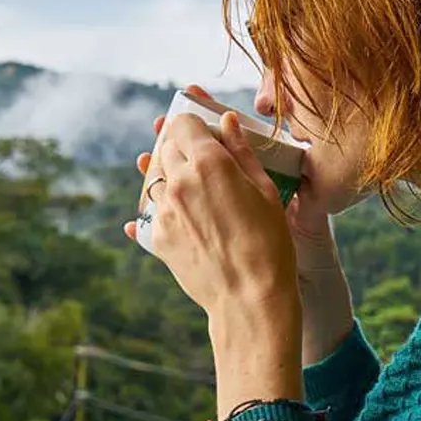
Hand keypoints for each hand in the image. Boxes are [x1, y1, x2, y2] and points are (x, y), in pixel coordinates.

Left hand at [125, 85, 351, 366]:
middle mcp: (178, 181)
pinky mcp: (155, 237)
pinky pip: (151, 211)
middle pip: (166, 147)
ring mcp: (162, 210)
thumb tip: (226, 121)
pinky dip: (164, 208)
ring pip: (155, 178)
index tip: (203, 133)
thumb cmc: (269, 243)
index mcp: (208, 162)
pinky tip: (184, 216)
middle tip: (201, 161)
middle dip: (181, 149)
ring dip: (169, 177)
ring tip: (194, 190)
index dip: (193, 125)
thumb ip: (241, 151)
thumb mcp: (265, 191)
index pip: (183, 123)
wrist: (249, 299)